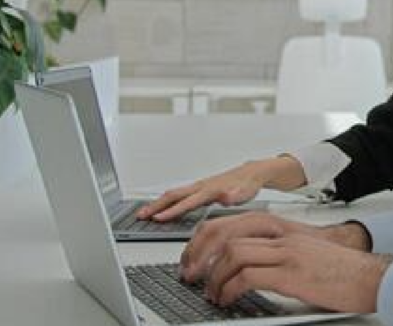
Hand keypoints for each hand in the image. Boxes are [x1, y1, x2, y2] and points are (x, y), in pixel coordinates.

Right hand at [137, 157, 304, 221]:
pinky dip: (167, 202)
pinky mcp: (200, 189)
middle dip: (155, 205)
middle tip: (139, 216)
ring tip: (143, 214)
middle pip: (173, 195)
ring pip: (174, 194)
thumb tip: (226, 196)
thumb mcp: (247, 191)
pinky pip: (179, 195)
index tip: (157, 218)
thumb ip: (236, 195)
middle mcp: (202, 186)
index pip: (187, 201)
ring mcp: (199, 187)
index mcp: (210, 189)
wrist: (253, 173)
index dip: (172, 211)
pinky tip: (162, 209)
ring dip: (157, 203)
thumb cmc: (248, 184)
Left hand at [202, 234, 391, 312]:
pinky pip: (246, 277)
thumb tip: (246, 270)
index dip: (207, 238)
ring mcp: (287, 253)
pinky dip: (229, 289)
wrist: (370, 277)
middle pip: (227, 233)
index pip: (234, 222)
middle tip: (191, 275)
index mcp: (284, 229)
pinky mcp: (291, 274)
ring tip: (211, 293)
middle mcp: (283, 236)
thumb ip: (277, 255)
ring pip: (233, 254)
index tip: (195, 257)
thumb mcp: (304, 254)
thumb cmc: (341, 271)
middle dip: (200, 255)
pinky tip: (228, 299)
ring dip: (213, 276)